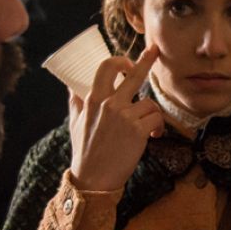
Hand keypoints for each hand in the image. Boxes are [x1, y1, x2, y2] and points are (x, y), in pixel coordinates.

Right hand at [68, 45, 163, 190]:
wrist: (94, 179)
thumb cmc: (84, 151)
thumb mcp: (74, 122)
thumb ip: (76, 102)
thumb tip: (72, 86)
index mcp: (93, 99)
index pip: (106, 67)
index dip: (119, 61)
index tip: (128, 62)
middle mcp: (109, 104)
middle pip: (133, 74)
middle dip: (146, 60)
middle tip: (155, 50)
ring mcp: (125, 117)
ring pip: (150, 103)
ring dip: (152, 114)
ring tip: (149, 127)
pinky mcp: (138, 131)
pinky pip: (156, 119)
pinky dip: (158, 127)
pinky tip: (153, 136)